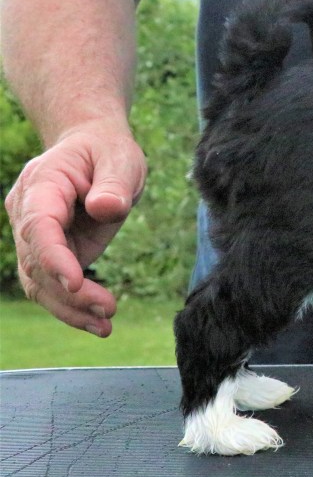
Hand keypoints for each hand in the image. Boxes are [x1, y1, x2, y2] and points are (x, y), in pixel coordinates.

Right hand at [5, 119, 145, 335]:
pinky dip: (72, 305)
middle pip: (37, 261)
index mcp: (41, 185)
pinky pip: (52, 284)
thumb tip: (105, 208)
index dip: (53, 257)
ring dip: (69, 308)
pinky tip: (98, 323)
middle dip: (70, 291)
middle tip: (108, 310)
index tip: (77, 281)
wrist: (93, 149)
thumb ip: (114, 184)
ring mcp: (35, 236)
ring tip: (105, 327)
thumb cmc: (106, 151)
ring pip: (39, 281)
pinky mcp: (50, 252)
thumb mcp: (120, 159)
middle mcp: (28, 213)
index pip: (39, 226)